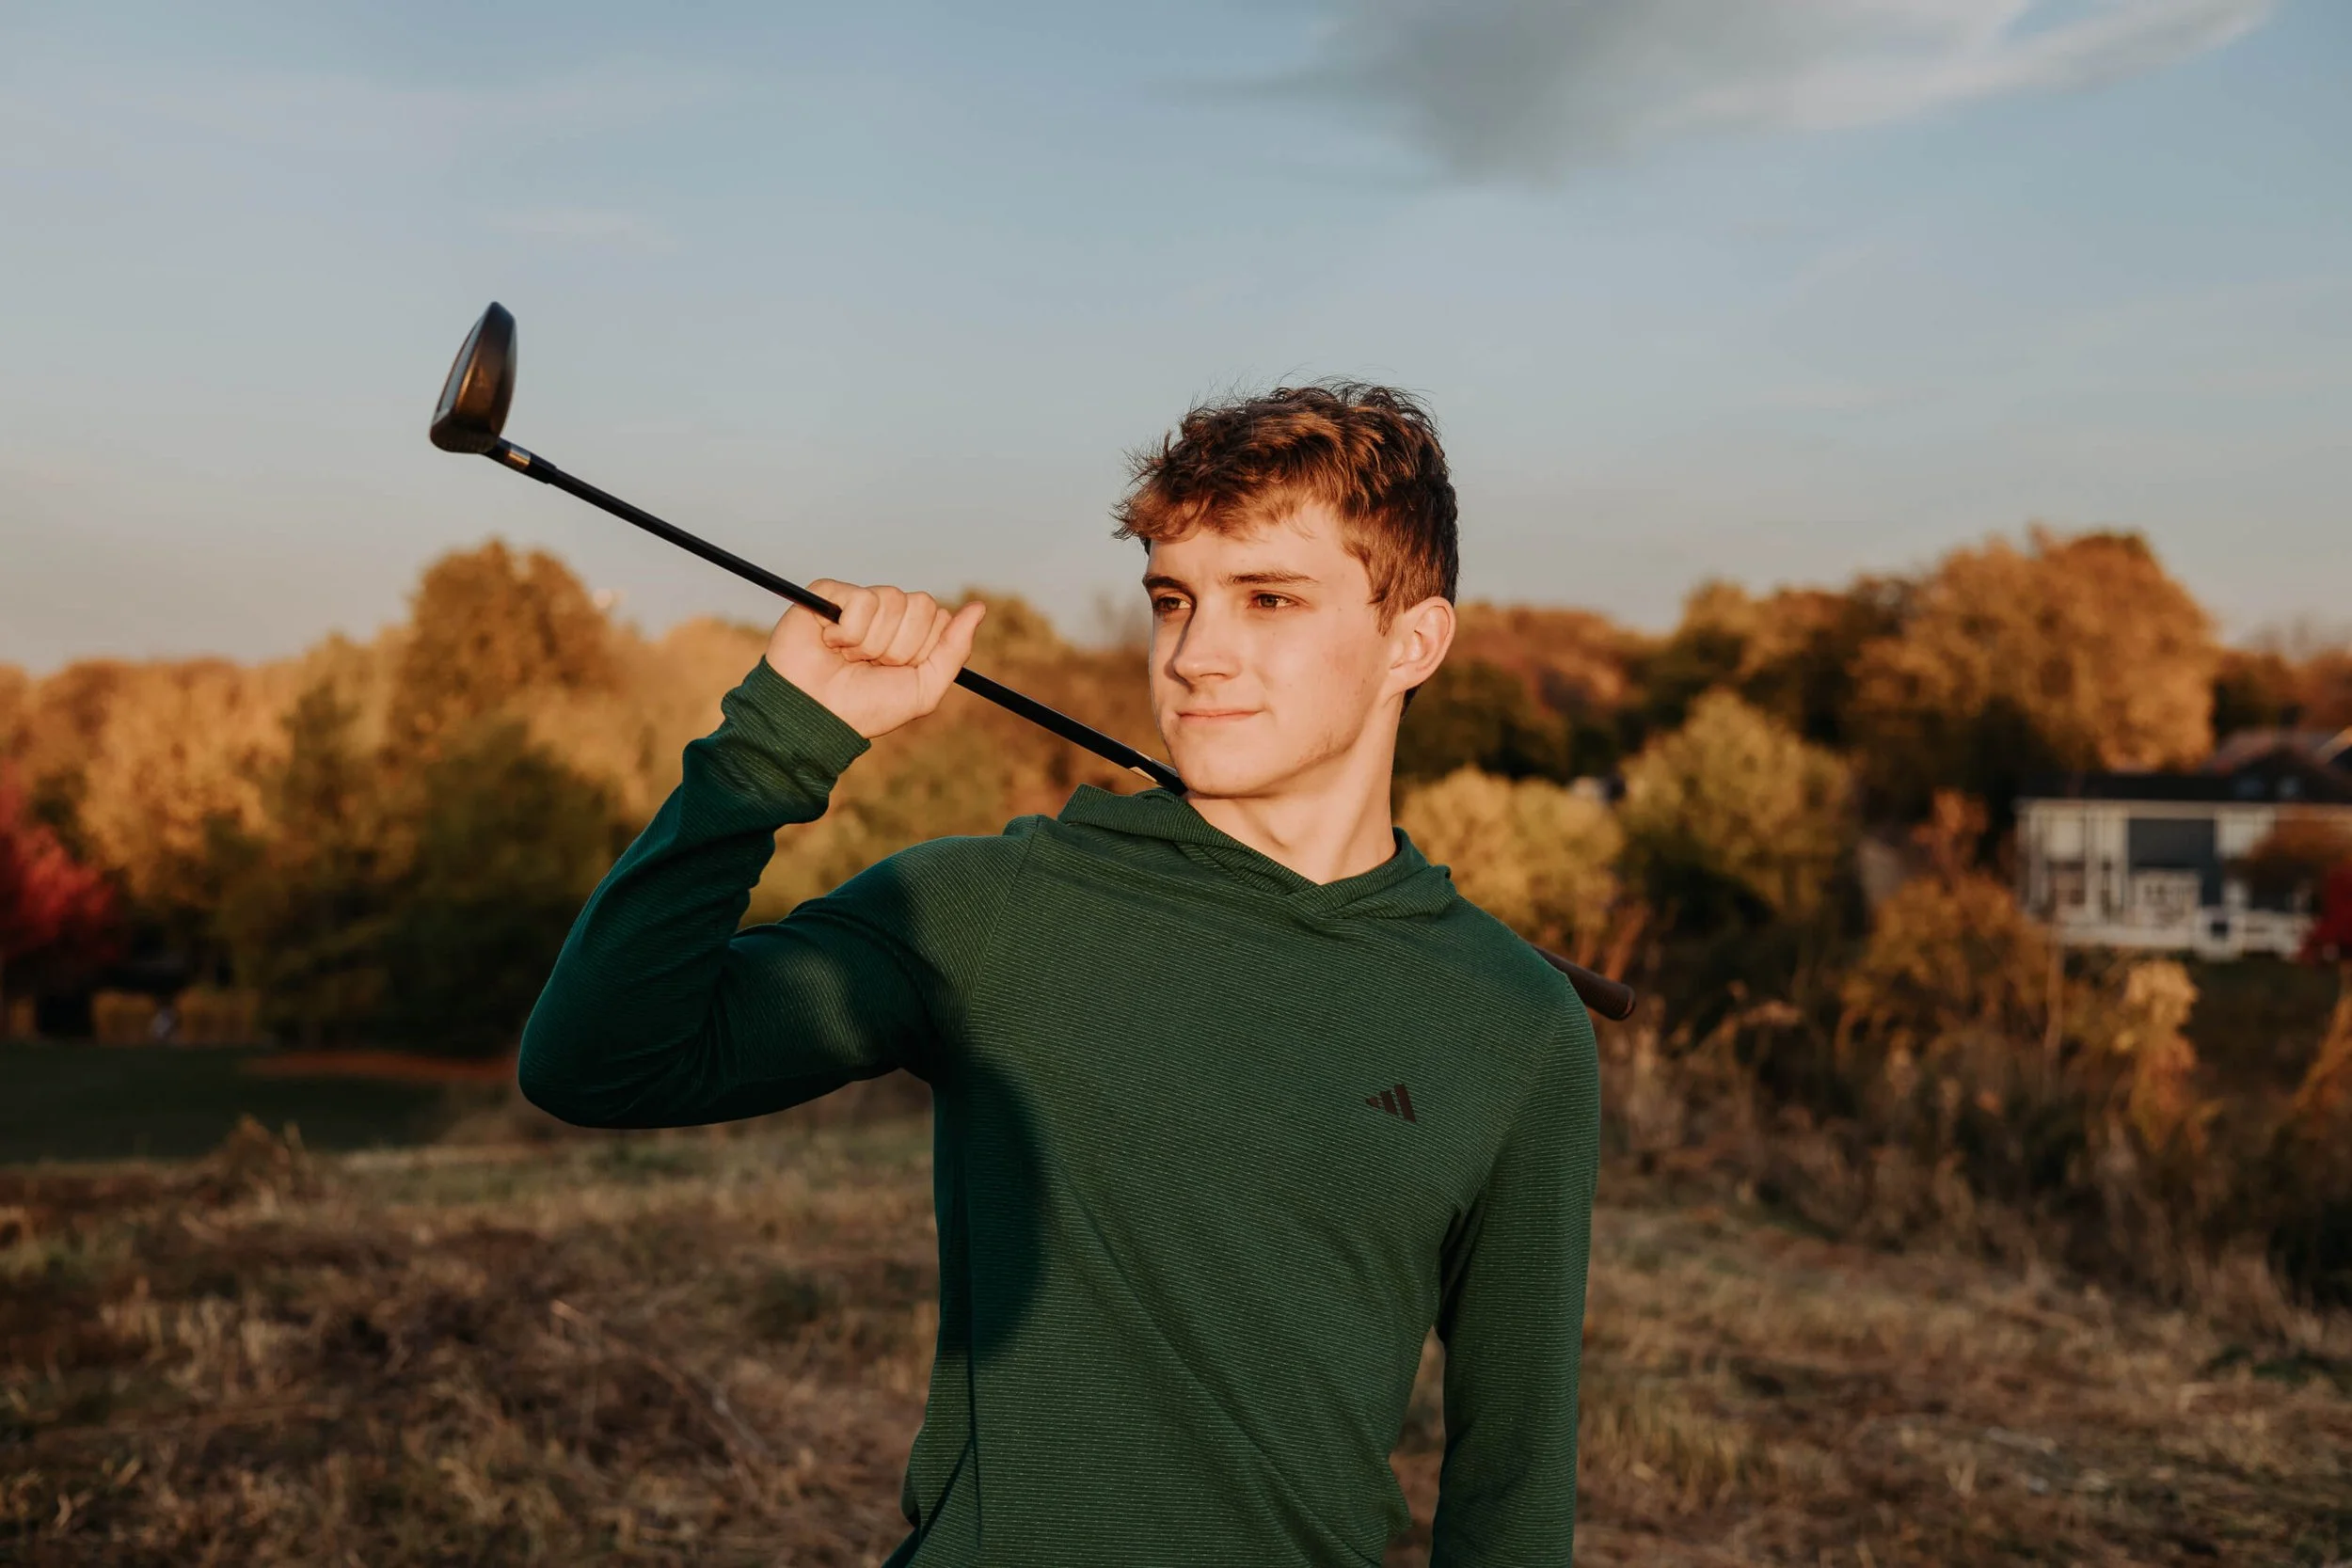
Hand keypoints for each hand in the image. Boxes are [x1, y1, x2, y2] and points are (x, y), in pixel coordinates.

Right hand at [763, 581, 985, 739]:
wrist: (814, 715)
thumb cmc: (866, 707)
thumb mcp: (923, 689)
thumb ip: (954, 649)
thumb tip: (978, 608)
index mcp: (911, 634)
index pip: (938, 617)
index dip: (921, 649)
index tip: (898, 671)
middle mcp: (887, 615)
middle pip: (921, 605)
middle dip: (899, 646)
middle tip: (871, 665)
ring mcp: (859, 601)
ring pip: (892, 601)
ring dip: (870, 642)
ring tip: (847, 658)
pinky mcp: (830, 593)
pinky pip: (862, 600)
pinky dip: (848, 632)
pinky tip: (830, 643)